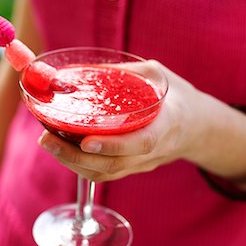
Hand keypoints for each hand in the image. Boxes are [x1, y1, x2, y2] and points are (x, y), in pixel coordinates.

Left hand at [38, 61, 200, 181]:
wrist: (199, 128)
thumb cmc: (178, 97)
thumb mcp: (159, 75)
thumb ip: (129, 73)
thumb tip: (87, 71)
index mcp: (167, 123)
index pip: (142, 142)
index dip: (114, 145)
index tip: (87, 141)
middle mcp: (154, 150)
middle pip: (114, 165)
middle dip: (76, 157)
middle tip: (46, 138)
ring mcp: (143, 163)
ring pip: (106, 174)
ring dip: (72, 163)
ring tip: (47, 142)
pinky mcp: (134, 168)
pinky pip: (105, 174)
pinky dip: (80, 165)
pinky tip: (62, 150)